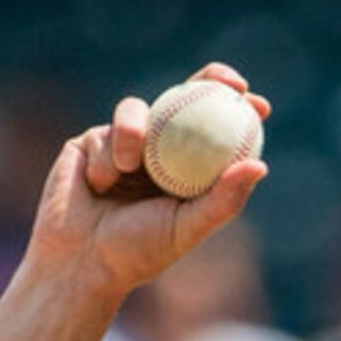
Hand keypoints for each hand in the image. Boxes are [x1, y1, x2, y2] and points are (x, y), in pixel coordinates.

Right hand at [26, 62, 269, 306]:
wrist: (79, 261)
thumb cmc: (136, 254)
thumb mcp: (187, 228)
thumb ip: (222, 200)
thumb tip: (260, 165)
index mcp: (185, 172)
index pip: (215, 133)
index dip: (237, 112)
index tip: (259, 104)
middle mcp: (157, 153)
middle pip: (185, 100)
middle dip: (211, 79)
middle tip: (227, 81)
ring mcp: (122, 144)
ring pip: (138, 109)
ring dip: (134, 133)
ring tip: (128, 168)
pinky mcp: (90, 143)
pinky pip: (104, 131)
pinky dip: (106, 158)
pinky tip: (97, 186)